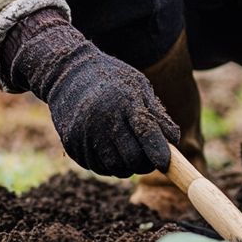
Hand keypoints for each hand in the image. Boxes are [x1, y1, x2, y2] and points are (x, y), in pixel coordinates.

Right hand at [1, 8, 180, 176]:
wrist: (67, 73)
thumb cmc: (111, 79)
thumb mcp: (138, 86)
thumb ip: (156, 114)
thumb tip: (174, 140)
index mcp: (123, 101)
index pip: (146, 132)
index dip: (158, 152)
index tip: (165, 163)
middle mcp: (102, 119)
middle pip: (132, 159)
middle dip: (145, 162)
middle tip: (149, 155)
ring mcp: (84, 133)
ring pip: (115, 168)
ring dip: (127, 166)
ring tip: (127, 148)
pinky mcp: (72, 144)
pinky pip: (97, 167)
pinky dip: (108, 164)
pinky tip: (108, 147)